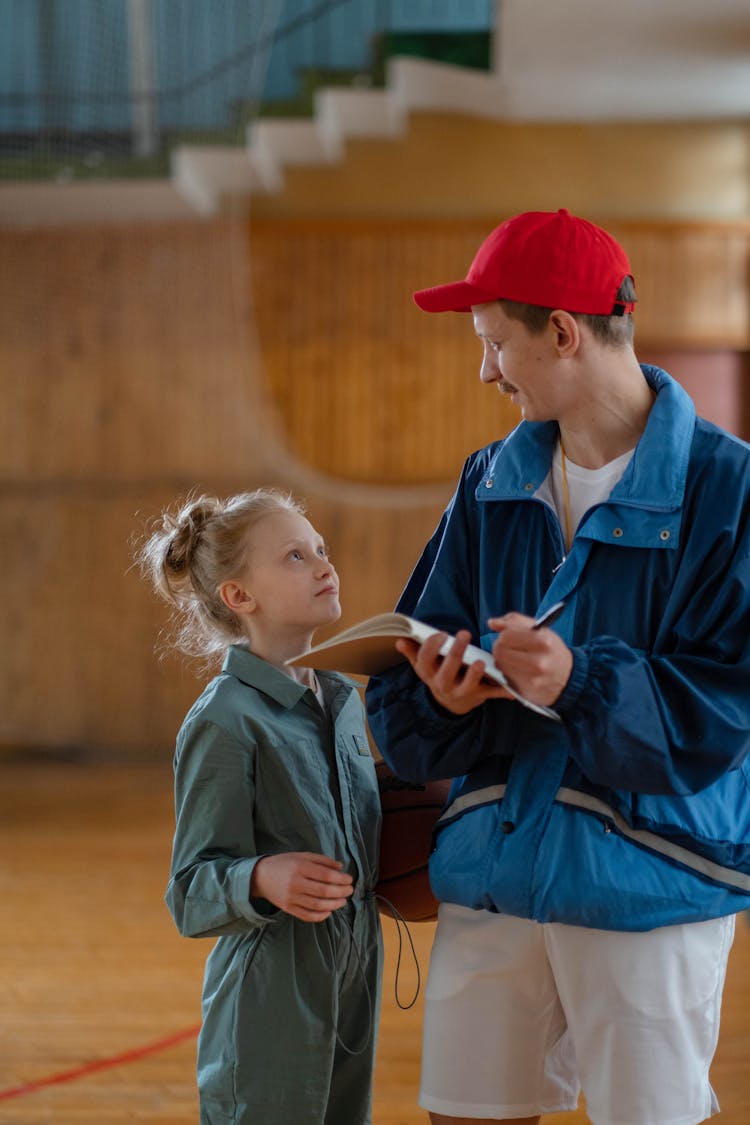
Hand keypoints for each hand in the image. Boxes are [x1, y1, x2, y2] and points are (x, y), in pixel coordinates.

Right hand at [250, 852, 353, 921]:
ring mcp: (291, 898)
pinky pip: (307, 915)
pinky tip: (328, 911)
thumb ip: (322, 860)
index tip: (349, 879)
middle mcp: (295, 883)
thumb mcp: (302, 856)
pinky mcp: (288, 909)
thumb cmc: (284, 863)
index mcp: (300, 867)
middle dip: (341, 892)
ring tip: (343, 901)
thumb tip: (340, 867)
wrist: (260, 877)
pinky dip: (320, 916)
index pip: (325, 875)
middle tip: (350, 890)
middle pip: (323, 891)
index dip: (340, 879)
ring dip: (334, 904)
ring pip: (317, 905)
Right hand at [396, 632, 511, 714]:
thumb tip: (400, 639)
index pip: (425, 660)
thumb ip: (413, 651)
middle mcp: (443, 684)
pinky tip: (512, 688)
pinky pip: (492, 694)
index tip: (440, 634)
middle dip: (455, 654)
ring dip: (474, 675)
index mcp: (428, 673)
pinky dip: (503, 692)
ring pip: (467, 685)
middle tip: (464, 634)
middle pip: (446, 671)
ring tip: (480, 662)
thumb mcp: (424, 665)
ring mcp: (461, 692)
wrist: (451, 703)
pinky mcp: (479, 696)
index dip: (431, 647)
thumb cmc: (438, 674)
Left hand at [488, 612, 572, 706]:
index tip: (510, 637)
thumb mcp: (541, 629)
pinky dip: (508, 674)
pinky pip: (506, 679)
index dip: (504, 635)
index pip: (506, 635)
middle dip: (501, 648)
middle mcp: (539, 661)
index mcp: (543, 642)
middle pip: (499, 651)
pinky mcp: (527, 691)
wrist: (569, 677)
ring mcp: (533, 679)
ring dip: (503, 661)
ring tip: (515, 660)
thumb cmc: (552, 651)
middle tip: (510, 649)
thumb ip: (515, 621)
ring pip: (500, 665)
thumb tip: (492, 623)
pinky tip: (519, 671)